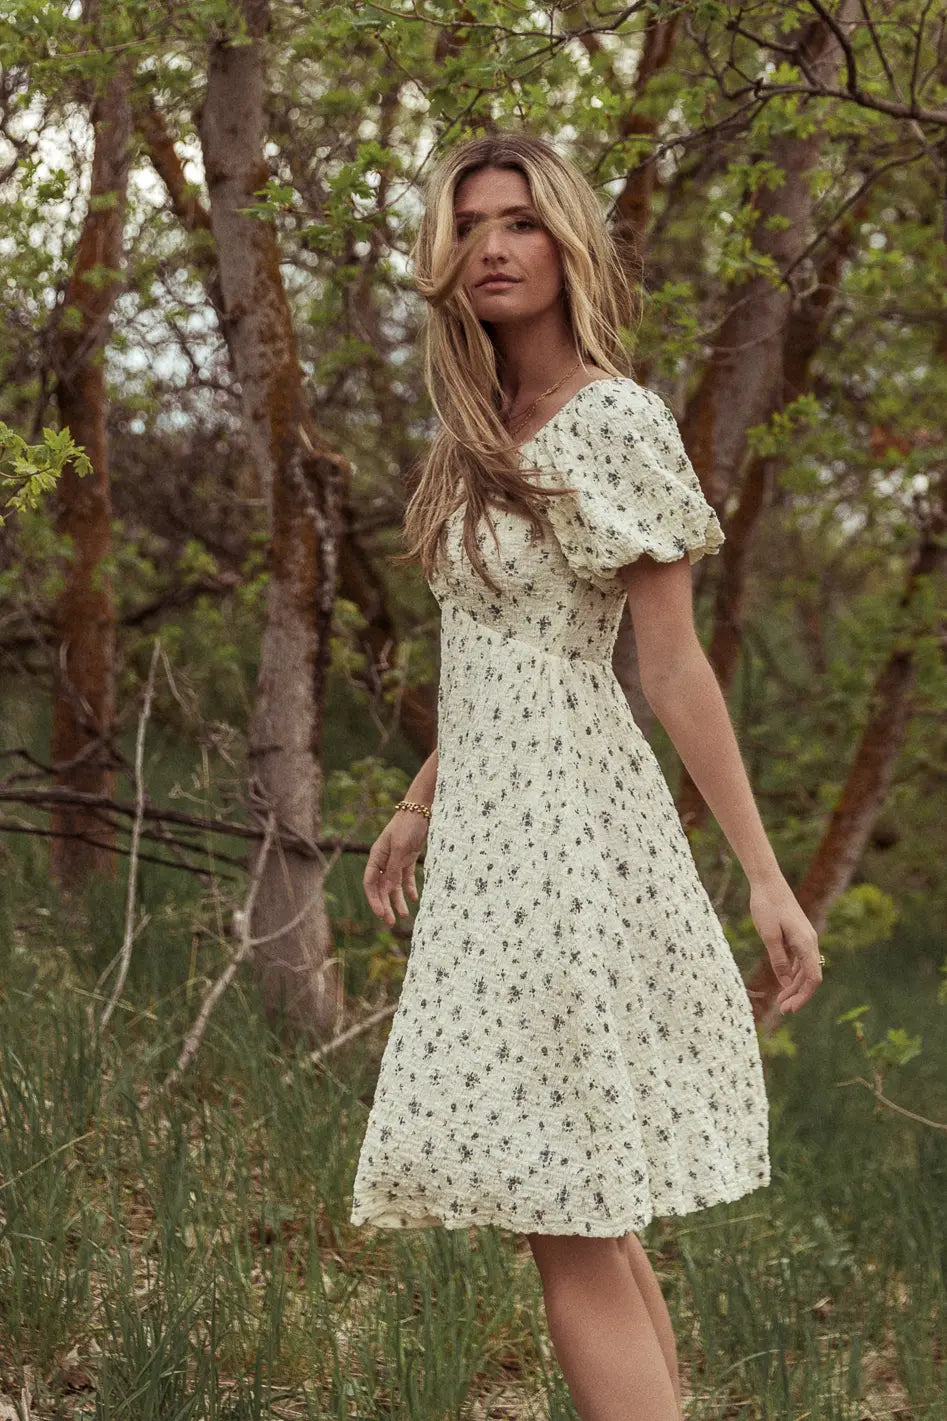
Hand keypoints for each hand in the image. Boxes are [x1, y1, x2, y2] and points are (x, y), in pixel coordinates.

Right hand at [363, 811, 428, 926]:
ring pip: (394, 886)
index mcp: (377, 856)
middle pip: (381, 888)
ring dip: (397, 901)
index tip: (380, 914)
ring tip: (405, 916)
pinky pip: (406, 878)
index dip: (373, 899)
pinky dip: (409, 889)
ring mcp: (396, 860)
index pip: (370, 883)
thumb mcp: (400, 847)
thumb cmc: (408, 826)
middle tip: (391, 923)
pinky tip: (414, 899)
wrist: (422, 810)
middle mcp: (384, 860)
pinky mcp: (408, 858)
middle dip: (385, 905)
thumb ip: (393, 869)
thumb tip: (387, 890)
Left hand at [749, 875, 821, 1013]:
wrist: (767, 882)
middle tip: (782, 1009)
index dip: (803, 996)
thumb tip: (785, 983)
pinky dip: (793, 973)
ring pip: (805, 969)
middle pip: (810, 976)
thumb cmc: (766, 906)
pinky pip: (800, 959)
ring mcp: (805, 938)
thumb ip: (778, 959)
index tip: (789, 1009)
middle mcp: (810, 941)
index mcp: (805, 942)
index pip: (812, 978)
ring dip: (795, 985)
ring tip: (781, 999)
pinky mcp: (798, 934)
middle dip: (798, 995)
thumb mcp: (768, 935)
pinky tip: (783, 981)